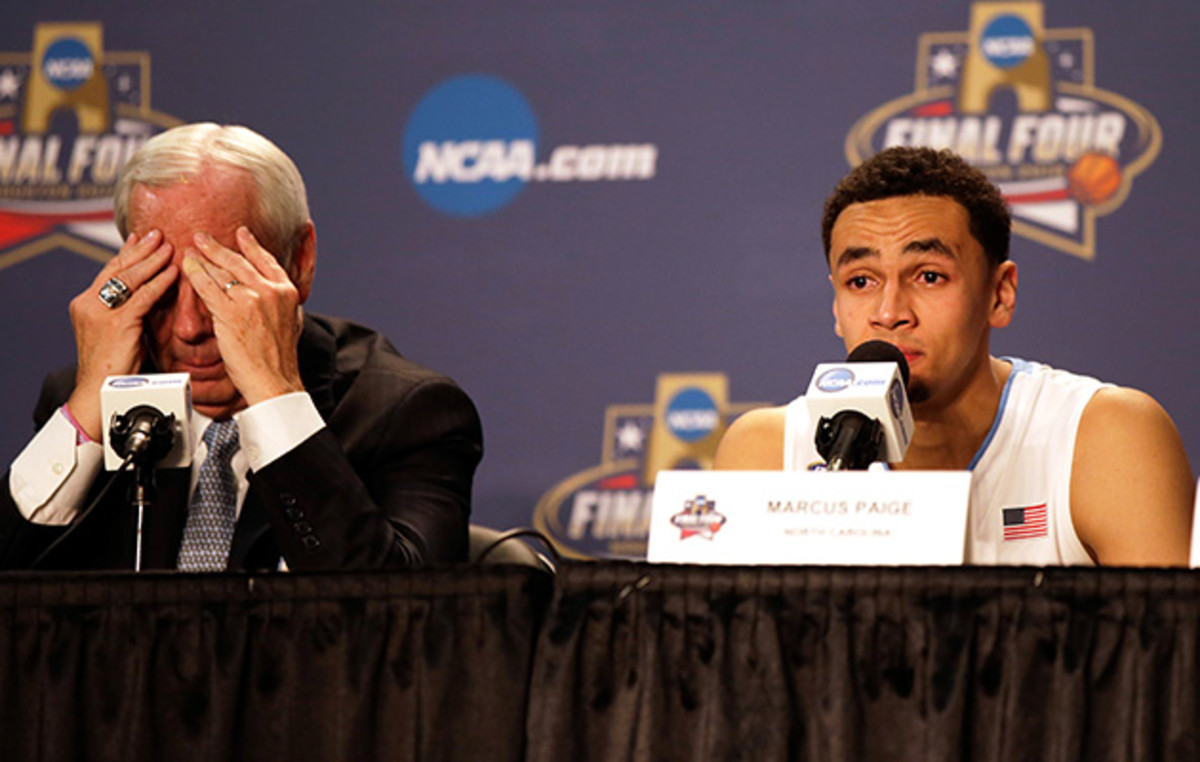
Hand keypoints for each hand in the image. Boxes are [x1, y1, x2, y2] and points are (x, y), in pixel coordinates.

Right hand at [66, 230, 176, 439]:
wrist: (99, 392)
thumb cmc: (114, 367)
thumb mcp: (118, 331)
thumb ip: (127, 311)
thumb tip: (147, 293)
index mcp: (85, 304)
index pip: (108, 271)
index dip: (127, 253)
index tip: (139, 238)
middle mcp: (88, 304)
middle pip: (117, 268)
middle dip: (140, 250)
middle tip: (157, 234)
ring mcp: (100, 313)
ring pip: (129, 278)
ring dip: (152, 261)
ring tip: (169, 247)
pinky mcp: (117, 324)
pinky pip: (142, 297)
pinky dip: (160, 283)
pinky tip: (173, 273)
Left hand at [181, 226, 304, 406]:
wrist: (275, 380)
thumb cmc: (279, 360)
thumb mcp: (292, 323)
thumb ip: (282, 305)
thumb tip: (275, 296)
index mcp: (288, 292)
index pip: (266, 261)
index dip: (251, 245)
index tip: (241, 234)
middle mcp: (271, 291)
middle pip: (240, 262)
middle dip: (218, 247)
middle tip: (203, 237)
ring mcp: (251, 300)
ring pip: (221, 272)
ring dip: (203, 258)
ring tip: (190, 249)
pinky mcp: (230, 313)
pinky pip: (208, 287)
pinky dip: (195, 275)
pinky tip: (187, 267)